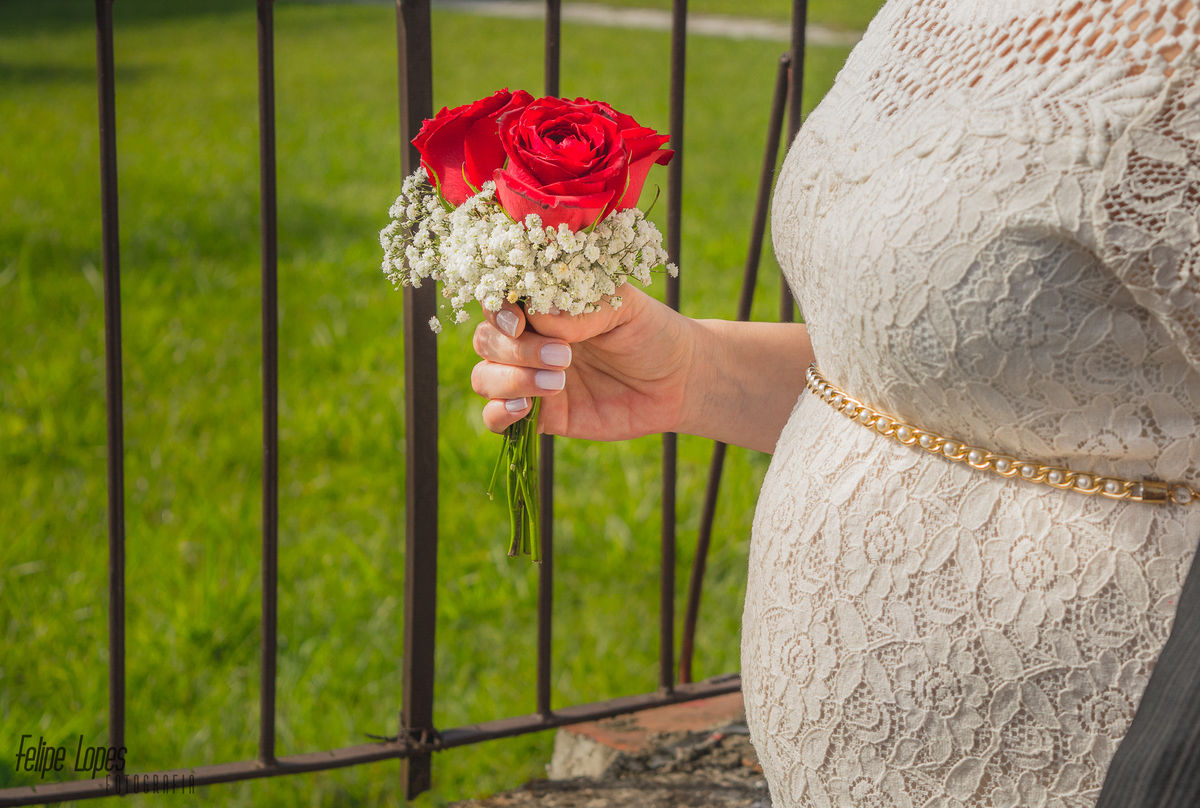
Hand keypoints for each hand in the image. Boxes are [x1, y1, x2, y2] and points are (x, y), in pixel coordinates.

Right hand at [470, 284, 697, 440]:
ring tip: (559, 382)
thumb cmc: (650, 332)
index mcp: (544, 306)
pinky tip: (526, 408)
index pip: (498, 301)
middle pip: (487, 341)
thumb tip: (537, 318)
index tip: (521, 322)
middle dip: (515, 350)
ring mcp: (531, 378)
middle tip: (564, 356)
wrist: (679, 381)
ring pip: (485, 378)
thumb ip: (579, 308)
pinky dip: (499, 414)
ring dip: (511, 381)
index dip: (500, 312)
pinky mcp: (541, 416)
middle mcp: (529, 340)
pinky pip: (496, 418)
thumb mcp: (622, 306)